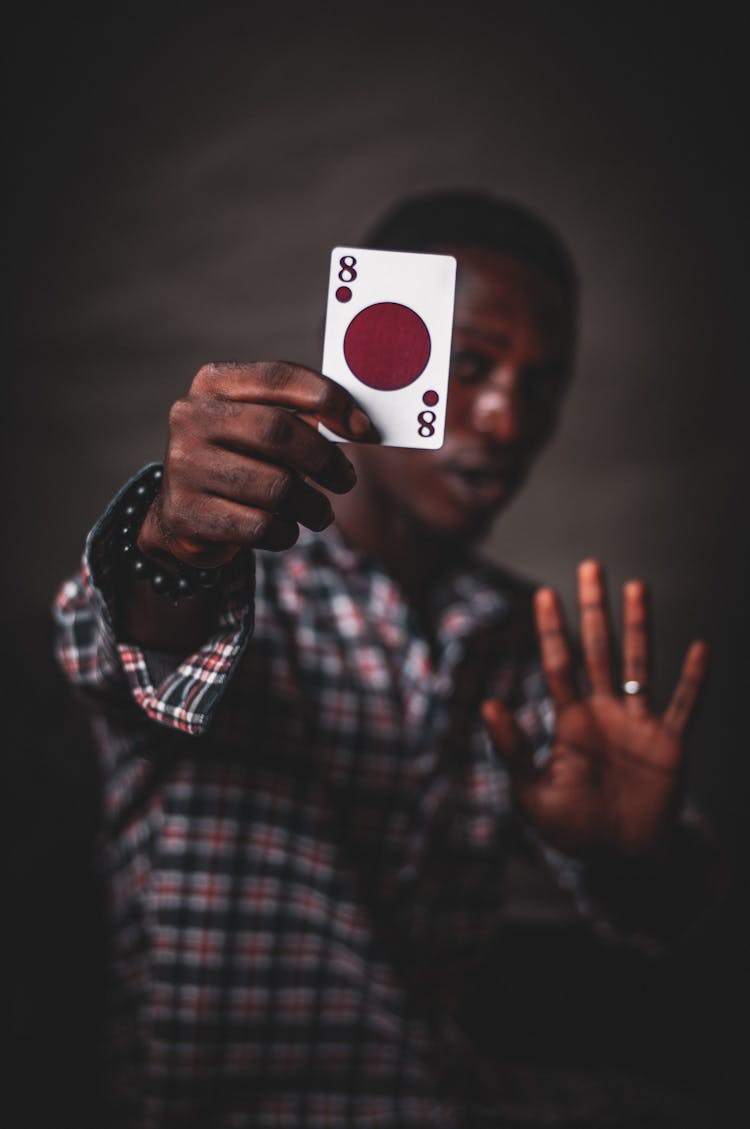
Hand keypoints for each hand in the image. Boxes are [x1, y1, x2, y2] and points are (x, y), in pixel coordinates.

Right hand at [138, 361, 377, 567]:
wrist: (185, 513)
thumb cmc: (241, 461)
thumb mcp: (262, 428)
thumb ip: (301, 417)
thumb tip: (359, 426)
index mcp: (213, 383)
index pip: (279, 377)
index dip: (329, 399)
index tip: (363, 429)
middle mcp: (191, 418)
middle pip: (278, 431)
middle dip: (324, 459)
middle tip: (346, 479)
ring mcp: (183, 466)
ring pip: (275, 487)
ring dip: (312, 506)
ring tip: (320, 513)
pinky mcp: (186, 514)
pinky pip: (260, 526)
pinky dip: (286, 532)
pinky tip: (286, 529)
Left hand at [481, 559, 707, 857]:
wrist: (618, 860)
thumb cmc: (571, 829)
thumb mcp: (531, 794)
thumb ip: (512, 750)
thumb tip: (487, 704)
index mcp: (571, 720)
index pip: (560, 664)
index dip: (552, 630)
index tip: (544, 593)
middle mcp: (605, 711)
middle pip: (599, 649)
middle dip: (594, 610)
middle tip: (590, 565)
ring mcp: (639, 724)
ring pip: (640, 664)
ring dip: (639, 627)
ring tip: (637, 586)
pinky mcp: (671, 744)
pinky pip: (686, 706)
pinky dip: (694, 679)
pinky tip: (700, 648)